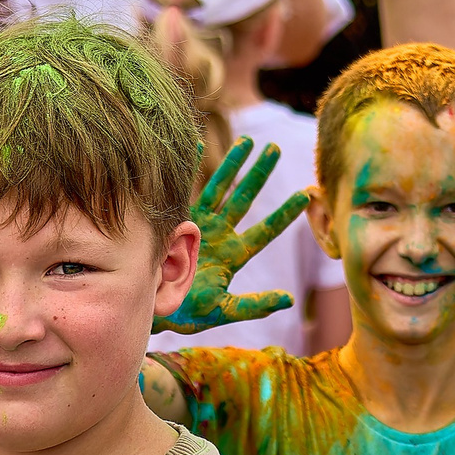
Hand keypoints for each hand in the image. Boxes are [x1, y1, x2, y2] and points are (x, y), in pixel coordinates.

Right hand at [156, 138, 310, 334]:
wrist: (148, 306)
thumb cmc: (186, 314)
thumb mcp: (222, 310)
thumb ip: (254, 305)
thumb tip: (289, 299)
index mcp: (234, 255)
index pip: (265, 230)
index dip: (285, 213)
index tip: (306, 194)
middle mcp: (220, 234)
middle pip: (244, 198)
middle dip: (260, 174)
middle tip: (276, 148)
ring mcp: (199, 224)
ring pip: (219, 187)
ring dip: (233, 164)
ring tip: (249, 140)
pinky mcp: (176, 218)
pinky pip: (185, 188)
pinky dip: (189, 167)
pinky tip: (195, 144)